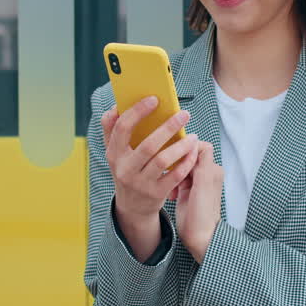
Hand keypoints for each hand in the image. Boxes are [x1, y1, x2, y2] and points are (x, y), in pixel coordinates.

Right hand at [102, 97, 199, 231]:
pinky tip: (193, 152)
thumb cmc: (127, 170)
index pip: (123, 128)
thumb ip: (112, 129)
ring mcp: (140, 183)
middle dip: (168, 127)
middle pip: (148, 145)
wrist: (132, 207)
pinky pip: (174, 176)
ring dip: (181, 146)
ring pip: (163, 160)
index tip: (155, 99)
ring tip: (193, 136)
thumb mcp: (115, 153)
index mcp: (113, 153)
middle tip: (184, 114)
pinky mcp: (155, 194)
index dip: (138, 111)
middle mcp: (125, 169)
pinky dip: (186, 163)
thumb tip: (115, 108)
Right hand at [174, 140, 223, 263]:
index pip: (199, 147)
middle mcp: (206, 174)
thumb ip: (202, 162)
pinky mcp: (187, 191)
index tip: (175, 156)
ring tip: (170, 190)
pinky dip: (171, 184)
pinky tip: (170, 195)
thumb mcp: (203, 185)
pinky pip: (176, 178)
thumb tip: (195, 143)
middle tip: (170, 176)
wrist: (199, 238)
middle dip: (176, 164)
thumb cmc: (203, 215)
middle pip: (187, 157)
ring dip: (172, 175)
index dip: (186, 149)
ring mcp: (196, 182)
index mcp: (212, 170)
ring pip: (180, 168)